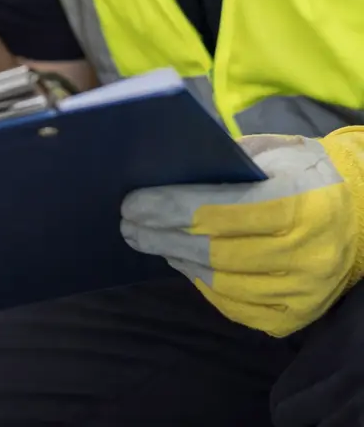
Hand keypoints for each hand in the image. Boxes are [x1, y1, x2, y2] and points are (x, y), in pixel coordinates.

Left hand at [121, 129, 363, 336]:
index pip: (217, 209)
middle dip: (160, 236)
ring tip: (150, 241)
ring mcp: (303, 290)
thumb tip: (161, 172)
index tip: (131, 204)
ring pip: (220, 281)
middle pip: (212, 250)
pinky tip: (185, 264)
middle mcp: (305, 251)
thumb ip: (222, 162)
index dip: (168, 207)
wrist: (362, 213)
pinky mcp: (297, 315)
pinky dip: (204, 285)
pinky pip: (236, 307)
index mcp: (298, 202)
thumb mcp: (270, 152)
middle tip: (127, 227)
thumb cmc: (302, 171)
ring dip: (177, 260)